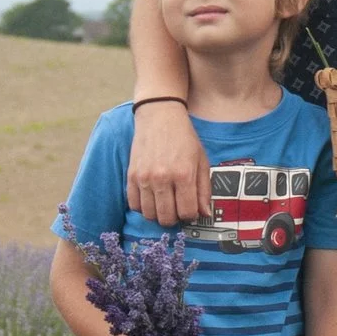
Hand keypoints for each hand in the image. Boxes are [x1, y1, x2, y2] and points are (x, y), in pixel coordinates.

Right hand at [128, 101, 210, 225]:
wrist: (160, 117)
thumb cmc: (184, 138)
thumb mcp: (201, 161)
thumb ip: (204, 189)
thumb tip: (205, 214)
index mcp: (184, 175)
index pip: (186, 212)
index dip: (190, 216)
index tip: (191, 209)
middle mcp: (163, 179)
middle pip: (166, 218)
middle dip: (175, 219)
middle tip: (177, 209)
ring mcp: (145, 178)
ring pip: (149, 215)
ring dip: (158, 214)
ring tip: (164, 204)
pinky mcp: (131, 176)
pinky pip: (134, 204)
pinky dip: (143, 207)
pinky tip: (151, 198)